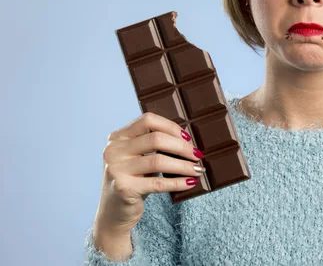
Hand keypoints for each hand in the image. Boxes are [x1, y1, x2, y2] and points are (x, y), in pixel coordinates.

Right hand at [93, 112, 203, 232]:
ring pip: (158, 161)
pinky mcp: (124, 189)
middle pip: (156, 139)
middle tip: (198, 155)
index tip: (188, 138)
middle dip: (182, 147)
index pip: (148, 120)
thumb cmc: (133, 181)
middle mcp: (113, 151)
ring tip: (198, 169)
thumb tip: (188, 138)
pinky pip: (158, 183)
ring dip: (184, 165)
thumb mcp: (137, 157)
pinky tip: (190, 182)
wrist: (113, 213)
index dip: (171, 126)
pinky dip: (178, 182)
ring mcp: (116, 169)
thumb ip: (153, 144)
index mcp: (118, 137)